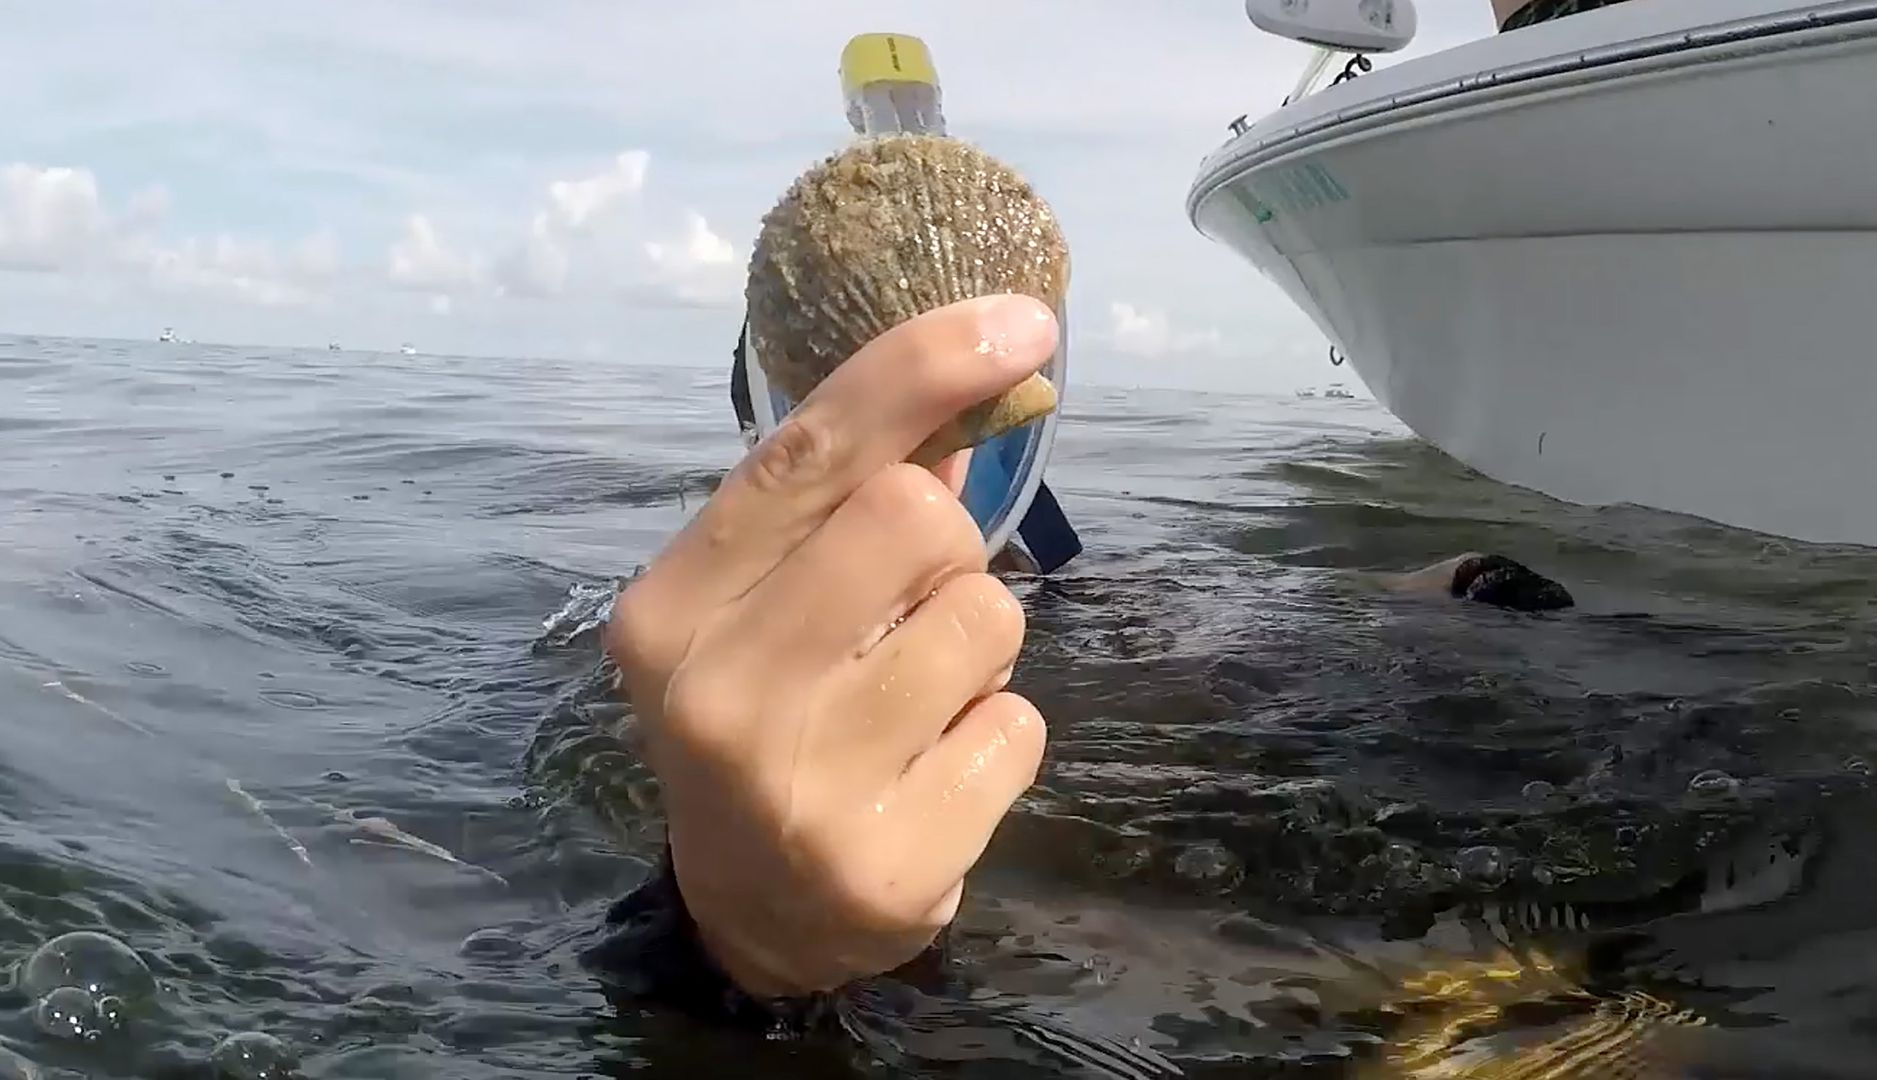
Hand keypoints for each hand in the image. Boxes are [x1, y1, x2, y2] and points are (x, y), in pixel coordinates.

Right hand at [607, 294, 1055, 998]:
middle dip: (947, 548)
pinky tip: (935, 773)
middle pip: (916, 515)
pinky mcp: (885, 863)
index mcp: (670, 610)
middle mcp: (718, 694)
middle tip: (909, 609)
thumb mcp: (767, 607)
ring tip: (919, 701)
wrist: (753, 916)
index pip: (807, 450)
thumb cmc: (769, 721)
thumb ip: (845, 507)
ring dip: (981, 646)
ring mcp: (799, 788)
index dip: (922, 368)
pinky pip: (1019, 726)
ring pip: (987, 618)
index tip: (1022, 324)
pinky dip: (998, 736)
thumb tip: (972, 391)